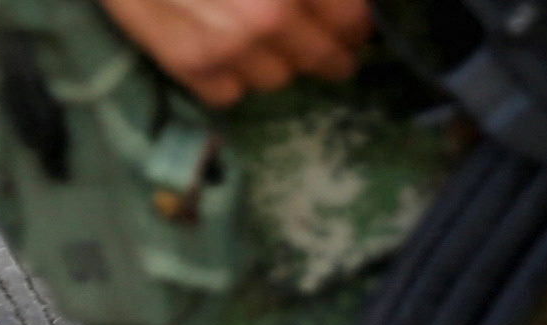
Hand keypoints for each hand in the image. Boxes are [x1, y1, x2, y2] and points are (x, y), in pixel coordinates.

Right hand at [101, 0, 366, 110]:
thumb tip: (334, 4)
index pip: (352, 20)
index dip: (357, 26)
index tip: (354, 29)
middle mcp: (270, 18)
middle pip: (322, 59)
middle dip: (330, 53)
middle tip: (330, 51)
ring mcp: (228, 47)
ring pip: (277, 80)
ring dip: (277, 62)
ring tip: (264, 42)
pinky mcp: (189, 65)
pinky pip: (230, 94)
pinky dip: (232, 77)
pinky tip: (222, 49)